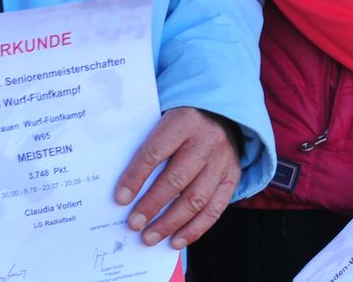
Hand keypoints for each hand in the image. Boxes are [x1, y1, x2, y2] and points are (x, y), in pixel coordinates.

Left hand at [113, 106, 242, 249]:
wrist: (223, 112)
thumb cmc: (184, 119)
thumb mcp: (165, 117)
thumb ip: (149, 142)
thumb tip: (123, 182)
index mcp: (183, 121)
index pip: (155, 151)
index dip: (136, 177)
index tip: (120, 198)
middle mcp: (205, 141)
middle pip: (176, 179)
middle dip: (152, 205)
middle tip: (134, 224)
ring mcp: (221, 161)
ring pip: (196, 198)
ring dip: (171, 223)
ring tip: (150, 237)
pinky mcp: (232, 177)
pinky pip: (214, 209)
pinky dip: (195, 229)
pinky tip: (176, 240)